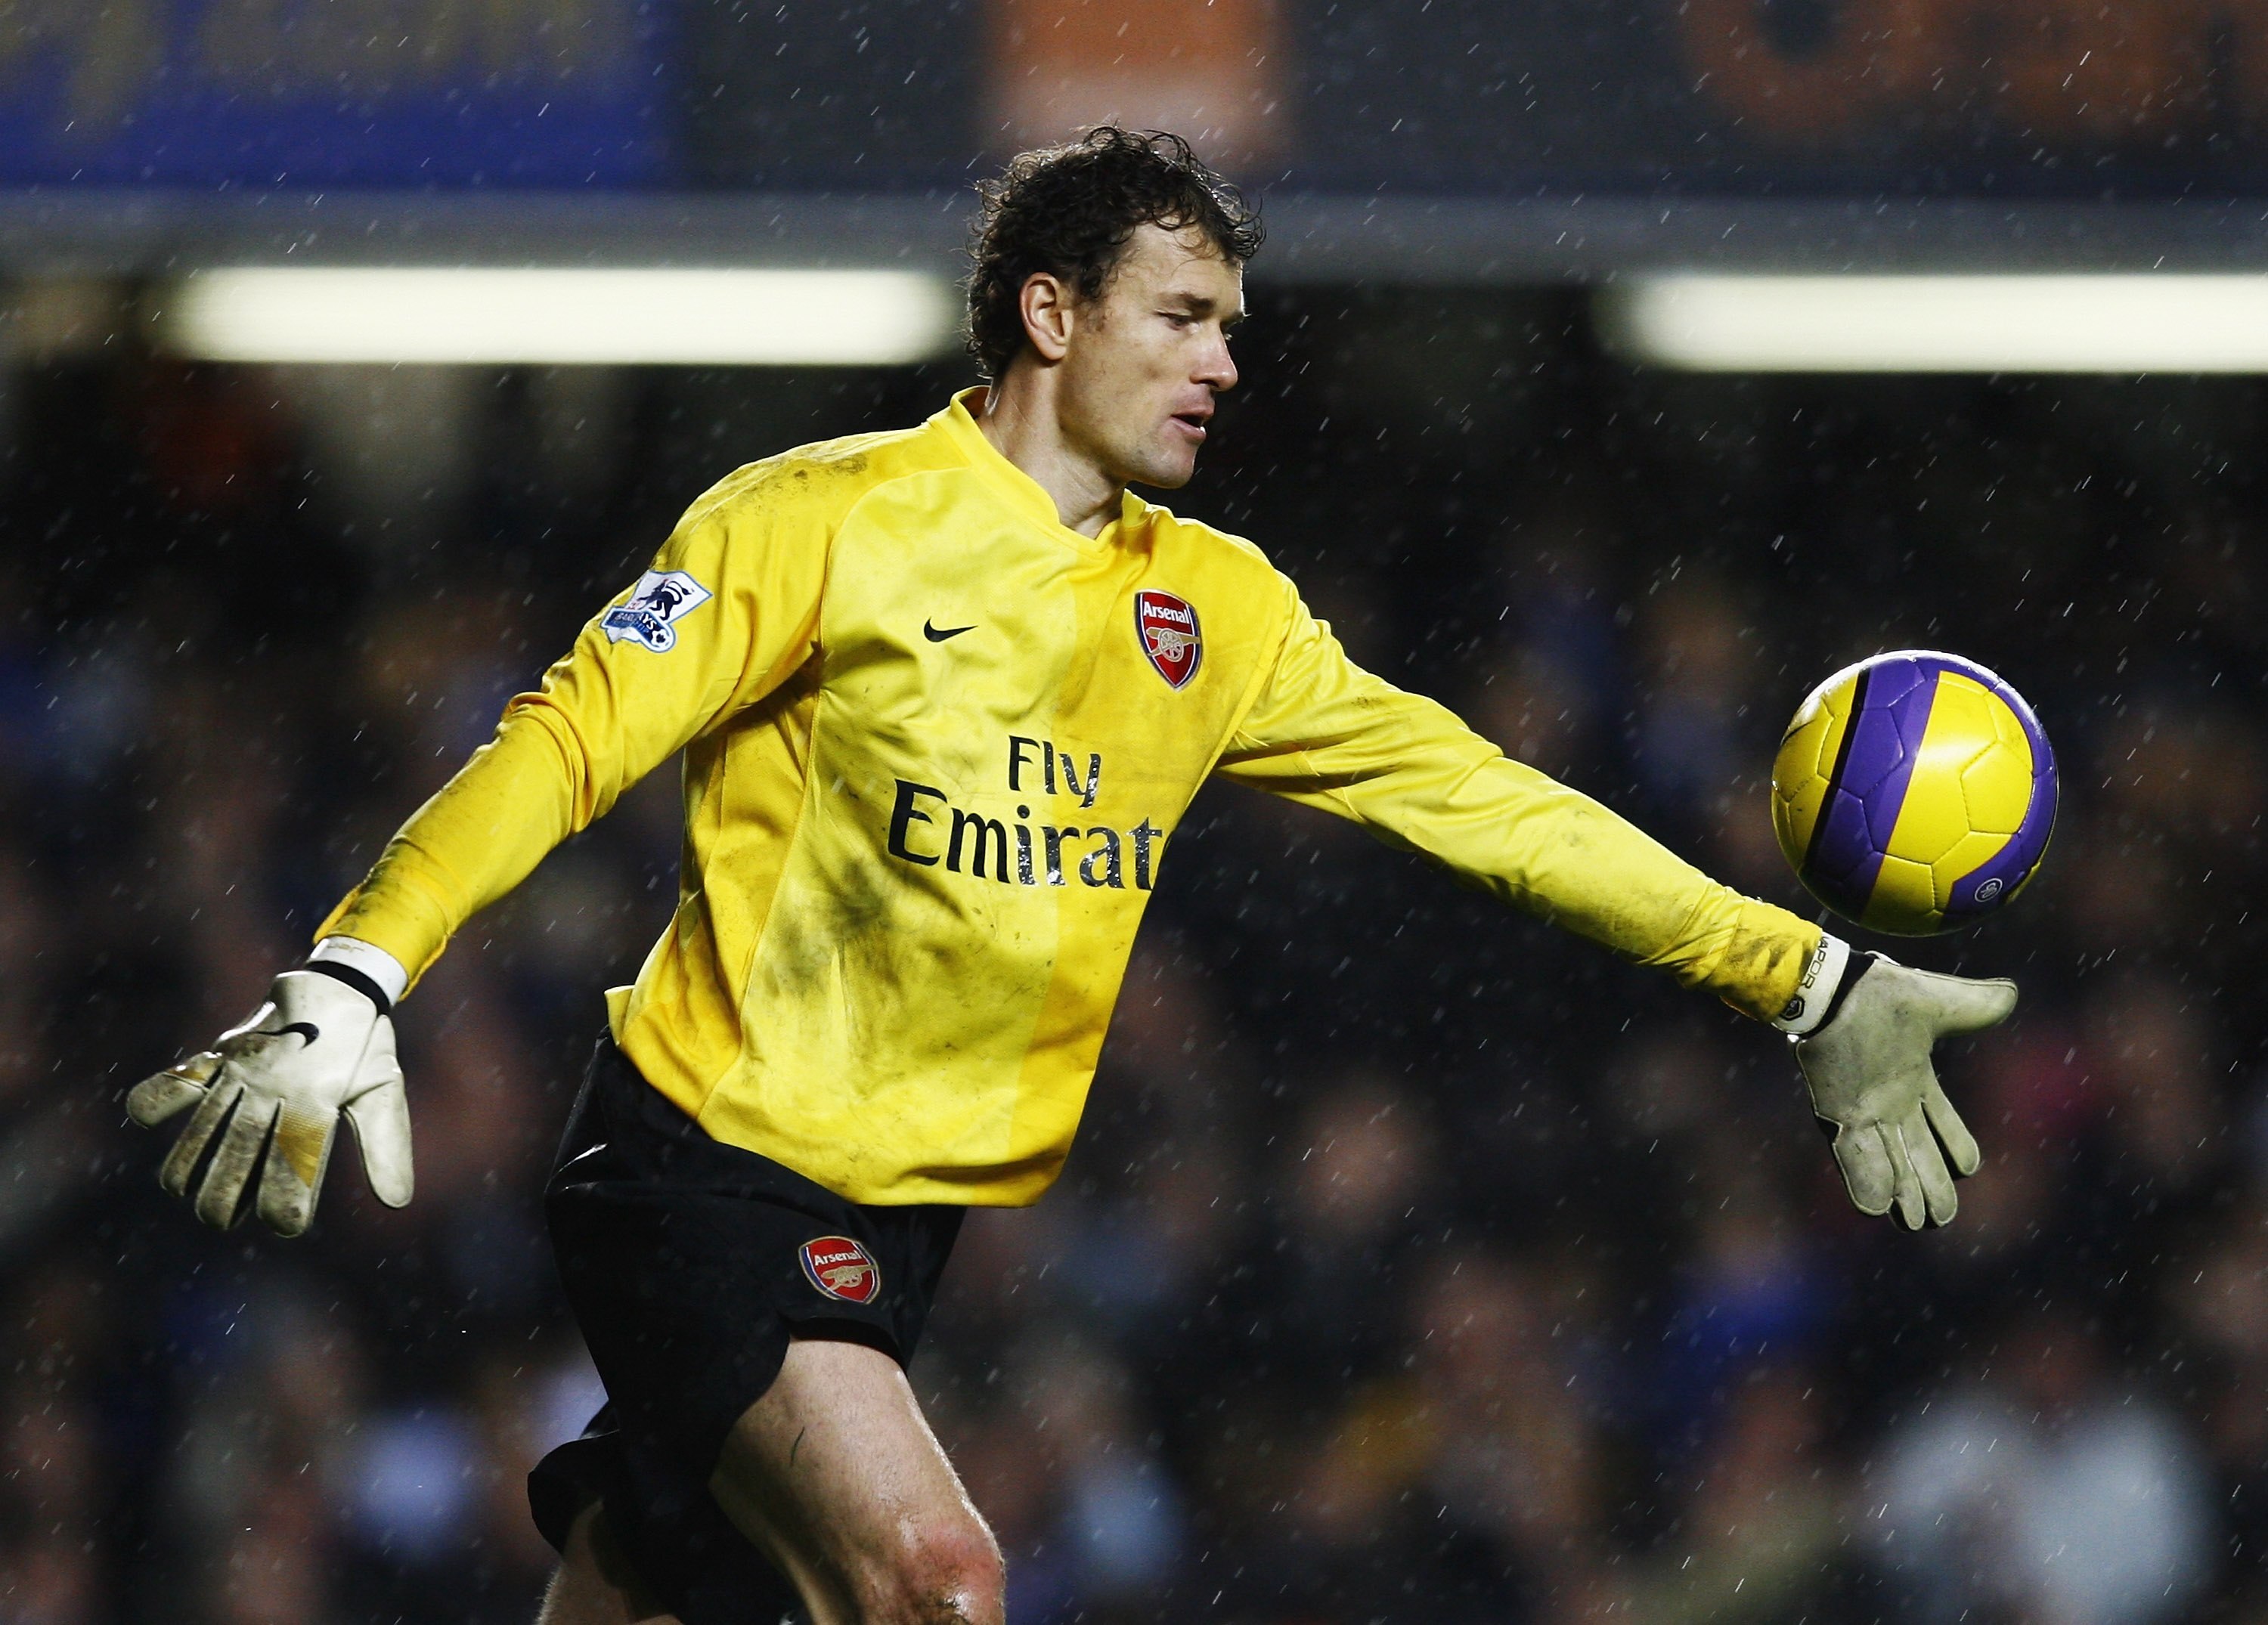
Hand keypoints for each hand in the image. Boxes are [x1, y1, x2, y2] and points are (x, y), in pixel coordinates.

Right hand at [126, 970, 412, 1235]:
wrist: (340, 986)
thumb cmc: (363, 1050)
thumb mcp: (382, 1093)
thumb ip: (386, 1147)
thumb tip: (397, 1202)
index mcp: (320, 1098)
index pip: (297, 1160)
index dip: (287, 1200)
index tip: (285, 1226)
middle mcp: (278, 1084)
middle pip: (242, 1148)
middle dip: (225, 1194)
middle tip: (219, 1222)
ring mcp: (246, 1067)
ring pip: (207, 1122)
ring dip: (189, 1164)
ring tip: (185, 1196)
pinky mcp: (223, 1052)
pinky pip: (183, 1075)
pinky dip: (158, 1095)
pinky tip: (146, 1122)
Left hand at [1794, 955, 2014, 1229]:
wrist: (1837, 987)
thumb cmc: (1881, 992)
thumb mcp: (1942, 1002)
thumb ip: (1977, 1005)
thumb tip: (2012, 993)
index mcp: (1914, 1079)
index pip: (1941, 1121)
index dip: (1955, 1145)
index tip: (1969, 1169)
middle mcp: (1888, 1101)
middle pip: (1916, 1153)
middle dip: (1929, 1185)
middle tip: (1940, 1219)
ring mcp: (1862, 1109)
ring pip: (1888, 1161)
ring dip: (1902, 1192)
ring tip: (1914, 1224)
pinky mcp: (1839, 1112)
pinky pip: (1855, 1155)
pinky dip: (1865, 1180)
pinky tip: (1874, 1210)